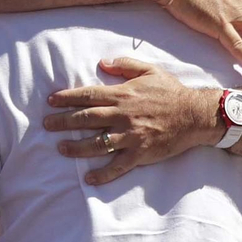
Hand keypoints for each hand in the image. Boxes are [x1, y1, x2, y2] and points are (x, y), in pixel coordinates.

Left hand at [45, 59, 220, 184]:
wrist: (195, 115)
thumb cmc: (172, 92)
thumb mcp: (150, 70)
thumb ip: (125, 65)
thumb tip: (104, 62)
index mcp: (123, 94)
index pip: (88, 95)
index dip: (67, 98)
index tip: (51, 100)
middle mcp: (123, 115)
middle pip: (86, 119)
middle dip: (63, 121)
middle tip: (46, 125)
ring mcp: (131, 136)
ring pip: (97, 143)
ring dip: (76, 147)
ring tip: (61, 148)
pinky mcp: (140, 153)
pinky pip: (118, 166)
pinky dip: (103, 174)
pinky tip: (89, 179)